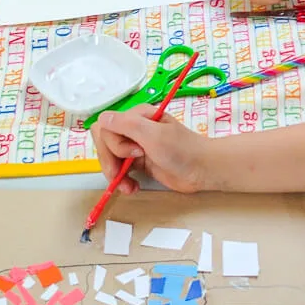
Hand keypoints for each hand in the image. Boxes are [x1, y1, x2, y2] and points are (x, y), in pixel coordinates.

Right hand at [92, 106, 209, 194]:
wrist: (202, 169)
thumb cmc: (182, 149)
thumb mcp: (154, 135)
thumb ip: (127, 125)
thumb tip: (102, 117)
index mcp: (137, 116)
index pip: (106, 126)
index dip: (112, 143)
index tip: (132, 153)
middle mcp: (134, 129)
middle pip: (105, 144)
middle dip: (110, 162)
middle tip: (121, 175)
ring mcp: (136, 146)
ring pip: (110, 158)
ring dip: (115, 175)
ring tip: (128, 187)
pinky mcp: (140, 163)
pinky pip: (120, 170)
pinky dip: (122, 181)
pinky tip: (132, 188)